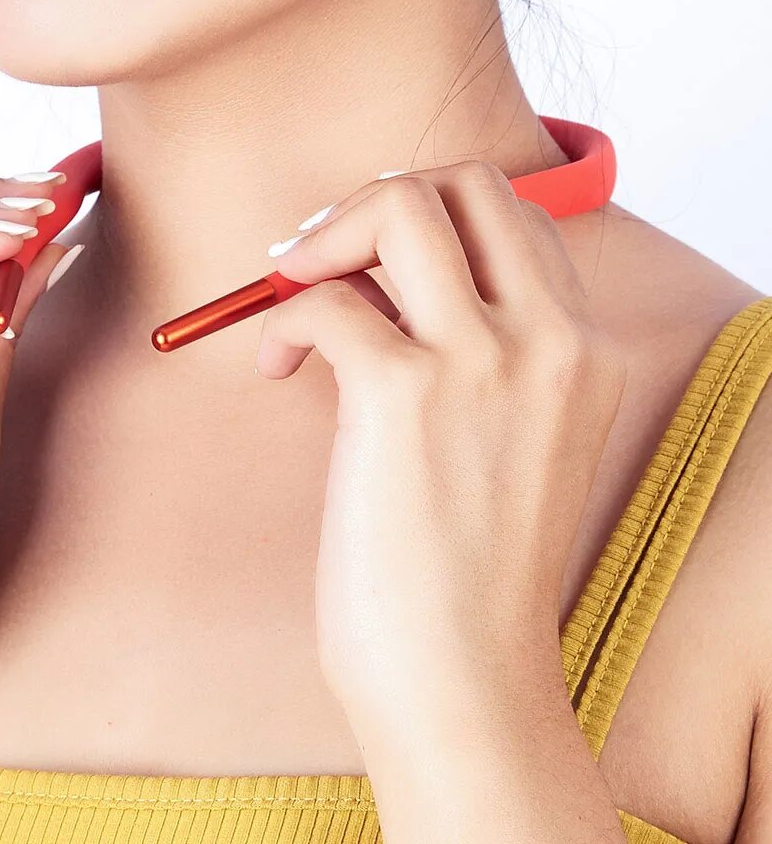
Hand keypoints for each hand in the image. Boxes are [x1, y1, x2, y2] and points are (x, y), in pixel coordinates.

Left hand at [256, 159, 626, 725]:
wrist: (460, 676)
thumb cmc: (462, 564)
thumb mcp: (504, 438)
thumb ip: (469, 350)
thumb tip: (366, 276)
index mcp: (584, 348)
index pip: (516, 217)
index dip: (431, 221)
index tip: (369, 262)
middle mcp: (552, 338)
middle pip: (466, 184)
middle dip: (378, 201)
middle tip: (321, 257)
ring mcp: (485, 361)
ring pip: (402, 206)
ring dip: (325, 237)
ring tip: (289, 295)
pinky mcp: (406, 394)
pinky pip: (325, 297)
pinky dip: (281, 319)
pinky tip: (275, 368)